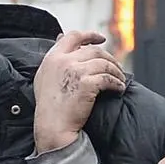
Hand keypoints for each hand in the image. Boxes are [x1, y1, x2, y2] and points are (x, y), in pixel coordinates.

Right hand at [33, 31, 127, 151]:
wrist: (53, 127)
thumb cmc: (49, 107)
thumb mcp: (44, 76)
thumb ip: (54, 58)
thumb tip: (61, 37)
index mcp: (52, 57)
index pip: (73, 36)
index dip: (90, 35)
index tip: (101, 38)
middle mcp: (63, 61)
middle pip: (93, 50)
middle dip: (109, 57)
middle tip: (116, 66)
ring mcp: (75, 71)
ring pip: (104, 63)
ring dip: (116, 71)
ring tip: (120, 79)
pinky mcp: (86, 84)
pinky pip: (108, 78)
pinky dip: (117, 83)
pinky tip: (119, 88)